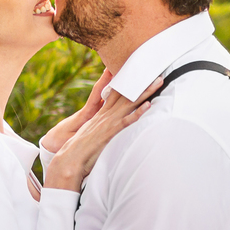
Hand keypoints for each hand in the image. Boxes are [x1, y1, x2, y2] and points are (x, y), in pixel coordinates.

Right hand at [44, 75, 160, 191]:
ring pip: (130, 102)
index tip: (138, 71)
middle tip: (156, 73)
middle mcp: (107, 114)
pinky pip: (127, 120)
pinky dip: (138, 112)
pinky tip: (148, 106)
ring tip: (158, 82)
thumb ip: (102, 126)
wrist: (71, 157)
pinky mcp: (111, 132)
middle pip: (127, 93)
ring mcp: (109, 121)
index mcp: (102, 113)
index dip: (128, 81)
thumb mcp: (92, 132)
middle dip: (141, 83)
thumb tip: (109, 126)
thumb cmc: (82, 148)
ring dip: (145, 92)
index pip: (117, 92)